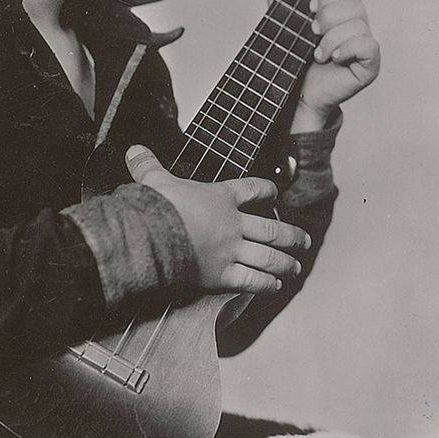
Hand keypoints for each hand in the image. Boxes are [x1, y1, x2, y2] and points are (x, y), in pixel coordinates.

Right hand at [125, 145, 310, 293]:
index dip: (266, 191)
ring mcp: (231, 251)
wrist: (155, 235)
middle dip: (291, 236)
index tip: (275, 193)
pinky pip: (251, 280)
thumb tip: (134, 150)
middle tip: (304, 241)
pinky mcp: (222, 275)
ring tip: (296, 267)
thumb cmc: (158, 206)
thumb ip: (148, 166)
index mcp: (221, 198)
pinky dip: (265, 284)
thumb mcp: (154, 180)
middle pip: (271, 229)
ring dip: (285, 262)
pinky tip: (275, 286)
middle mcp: (233, 225)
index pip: (251, 190)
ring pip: (268, 257)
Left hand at [268, 0, 380, 130]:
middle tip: (312, 34)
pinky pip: (368, 45)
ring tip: (319, 55)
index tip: (310, 9)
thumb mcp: (283, 23)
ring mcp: (365, 45)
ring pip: (358, 25)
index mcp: (342, 14)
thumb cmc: (296, 61)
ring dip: (331, 40)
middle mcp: (357, 26)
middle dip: (327, 18)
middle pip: (354, 4)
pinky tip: (335, 58)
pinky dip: (348, 49)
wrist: (298, 94)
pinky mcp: (370, 64)